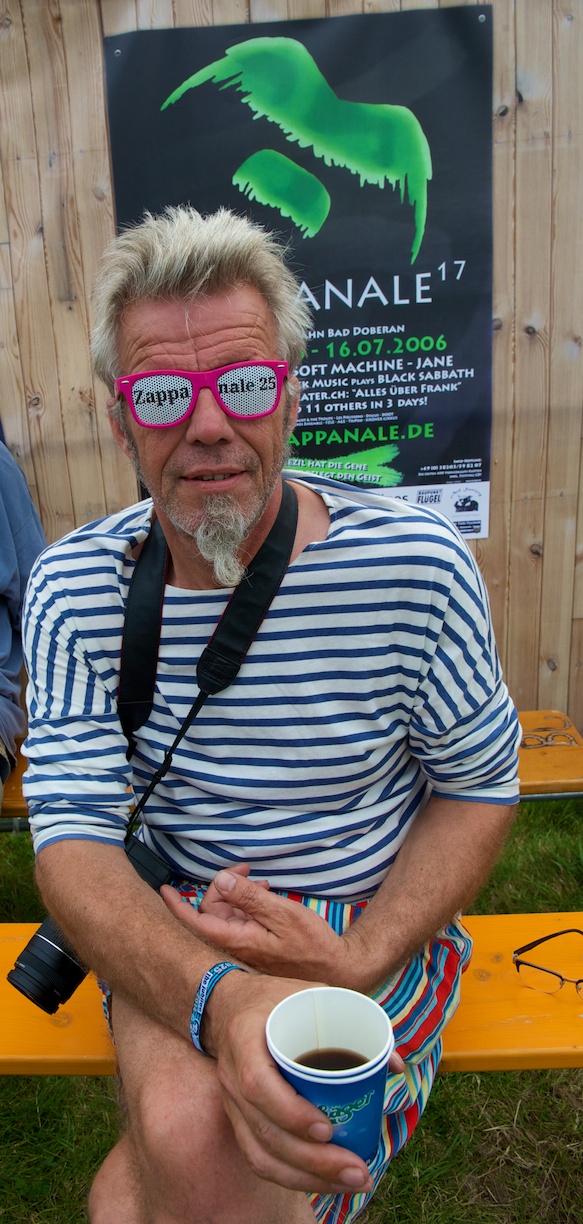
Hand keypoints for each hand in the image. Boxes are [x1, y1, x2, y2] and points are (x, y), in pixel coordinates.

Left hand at [162, 868, 350, 983]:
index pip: (196, 922)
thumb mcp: (283, 914)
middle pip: (211, 913)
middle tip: (245, 870)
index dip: (177, 905)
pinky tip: (264, 896)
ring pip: (226, 916)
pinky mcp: (255, 949)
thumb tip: (220, 880)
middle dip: (222, 887)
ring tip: (260, 883)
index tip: (165, 888)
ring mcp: (245, 949)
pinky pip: (239, 923)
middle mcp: (236, 947)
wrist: (336, 970)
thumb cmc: (313, 945)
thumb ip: (250, 898)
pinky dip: (246, 906)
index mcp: (238, 940)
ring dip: (237, 895)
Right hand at [207, 968, 375, 1194]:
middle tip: (358, 1170)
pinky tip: (325, 1183)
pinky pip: (258, 1158)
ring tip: (351, 1183)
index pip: (258, 1085)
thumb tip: (395, 1065)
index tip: (327, 1129)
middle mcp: (232, 1076)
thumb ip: (353, 1019)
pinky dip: (291, 1177)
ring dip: (307, 1177)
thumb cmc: (276, 1000)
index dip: (290, 1112)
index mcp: (245, 1039)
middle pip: (266, 1131)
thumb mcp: (311, 994)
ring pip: (261, 1154)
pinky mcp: (239, 1120)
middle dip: (313, 1161)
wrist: (227, 1006)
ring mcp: (231, 1103)